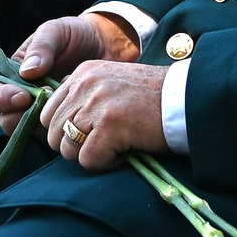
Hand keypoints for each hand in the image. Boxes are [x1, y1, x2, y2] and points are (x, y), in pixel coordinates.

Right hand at [0, 13, 138, 132]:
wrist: (105, 46)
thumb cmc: (75, 35)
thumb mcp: (56, 31)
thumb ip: (42, 47)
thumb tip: (27, 72)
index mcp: (13, 73)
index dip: (1, 98)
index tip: (22, 95)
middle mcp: (23, 96)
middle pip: (6, 119)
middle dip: (20, 115)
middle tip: (44, 101)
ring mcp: (42, 111)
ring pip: (30, 131)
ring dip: (43, 122)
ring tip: (63, 101)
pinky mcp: (61, 121)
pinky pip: (54, 134)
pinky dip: (62, 125)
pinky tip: (77, 107)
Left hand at [42, 60, 168, 170]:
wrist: (188, 100)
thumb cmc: (153, 100)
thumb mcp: (111, 86)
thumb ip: (84, 97)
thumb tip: (55, 124)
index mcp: (83, 73)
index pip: (48, 111)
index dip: (65, 130)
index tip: (89, 135)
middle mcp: (86, 83)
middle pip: (52, 132)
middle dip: (74, 146)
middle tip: (102, 144)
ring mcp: (97, 103)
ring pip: (66, 148)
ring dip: (89, 156)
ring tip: (114, 148)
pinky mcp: (110, 125)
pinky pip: (88, 160)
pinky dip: (105, 164)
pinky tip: (124, 153)